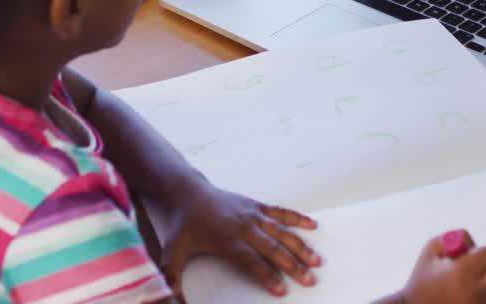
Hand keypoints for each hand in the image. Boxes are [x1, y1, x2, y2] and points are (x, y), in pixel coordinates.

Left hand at [156, 183, 319, 296]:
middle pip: (273, 249)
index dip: (267, 276)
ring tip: (317, 260)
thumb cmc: (183, 224)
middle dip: (293, 266)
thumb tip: (169, 297)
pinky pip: (281, 212)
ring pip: (282, 232)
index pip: (252, 262)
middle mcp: (244, 227)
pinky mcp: (257, 205)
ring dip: (301, 246)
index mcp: (227, 241)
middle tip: (309, 280)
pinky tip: (313, 225)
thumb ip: (171, 276)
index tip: (282, 290)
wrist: (187, 192)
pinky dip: (298, 219)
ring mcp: (253, 215)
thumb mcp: (172, 252)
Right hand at [395, 234, 485, 303]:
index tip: (470, 259)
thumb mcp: (430, 253)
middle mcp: (478, 292)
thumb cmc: (422, 284)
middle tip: (480, 272)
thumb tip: (472, 243)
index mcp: (464, 272)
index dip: (482, 253)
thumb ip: (453, 239)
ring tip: (471, 290)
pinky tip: (473, 301)